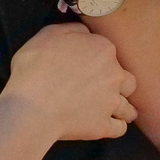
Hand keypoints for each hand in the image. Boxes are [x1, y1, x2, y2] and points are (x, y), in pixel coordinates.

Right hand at [1, 23, 137, 143]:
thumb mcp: (47, 35)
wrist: (31, 106)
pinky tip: (104, 124)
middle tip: (101, 89)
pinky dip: (114, 127)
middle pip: (128, 81)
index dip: (97, 59)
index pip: (109, 53)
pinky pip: (119, 128)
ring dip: (121, 108)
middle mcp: (114, 75)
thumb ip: (73, 30)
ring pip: (128, 107)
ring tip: (109, 110)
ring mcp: (111, 103)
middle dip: (119, 85)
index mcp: (102, 50)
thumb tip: (86, 33)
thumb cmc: (35, 68)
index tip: (85, 66)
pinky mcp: (104, 125)